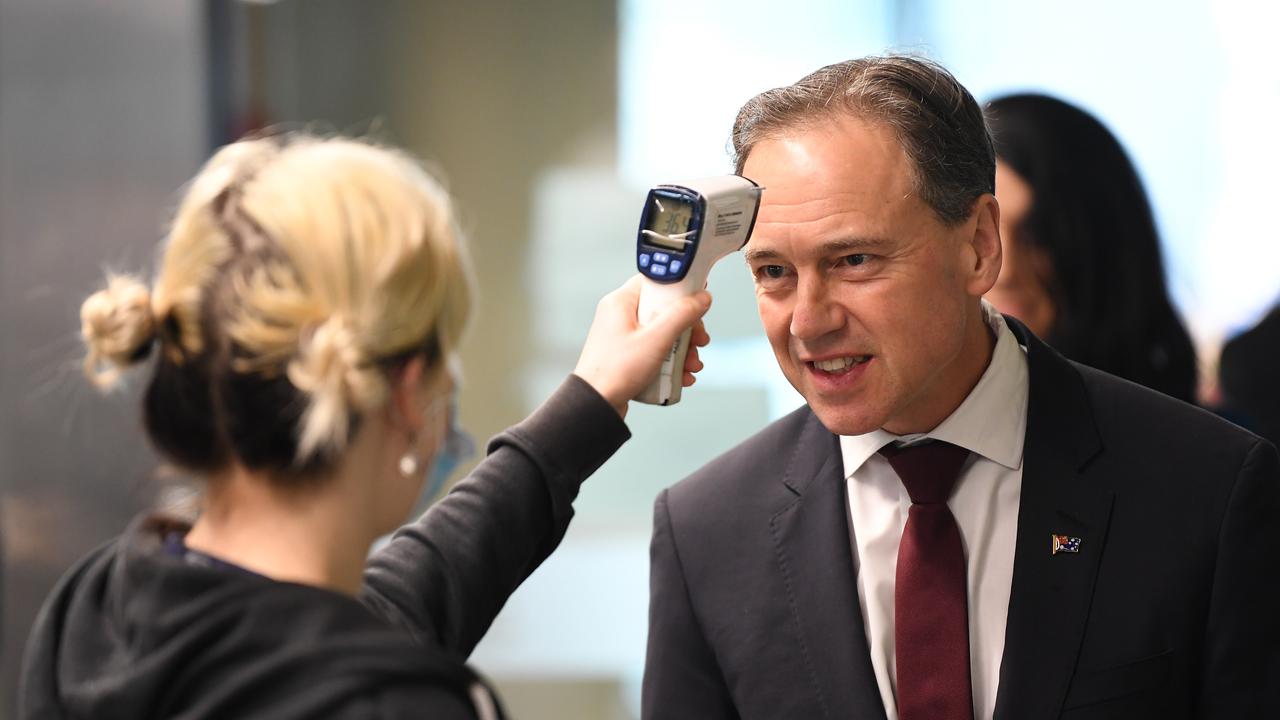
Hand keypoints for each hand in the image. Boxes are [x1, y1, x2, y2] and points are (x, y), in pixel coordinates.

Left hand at [573, 275, 712, 417]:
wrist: (595, 405)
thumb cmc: (616, 371)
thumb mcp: (656, 339)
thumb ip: (682, 315)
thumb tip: (702, 298)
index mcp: (621, 302)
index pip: (655, 282)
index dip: (679, 289)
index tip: (698, 300)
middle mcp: (620, 316)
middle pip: (664, 311)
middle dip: (687, 329)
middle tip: (700, 342)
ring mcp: (623, 338)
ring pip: (663, 334)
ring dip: (683, 350)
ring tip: (693, 367)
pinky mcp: (627, 357)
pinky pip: (655, 352)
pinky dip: (671, 362)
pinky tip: (682, 377)